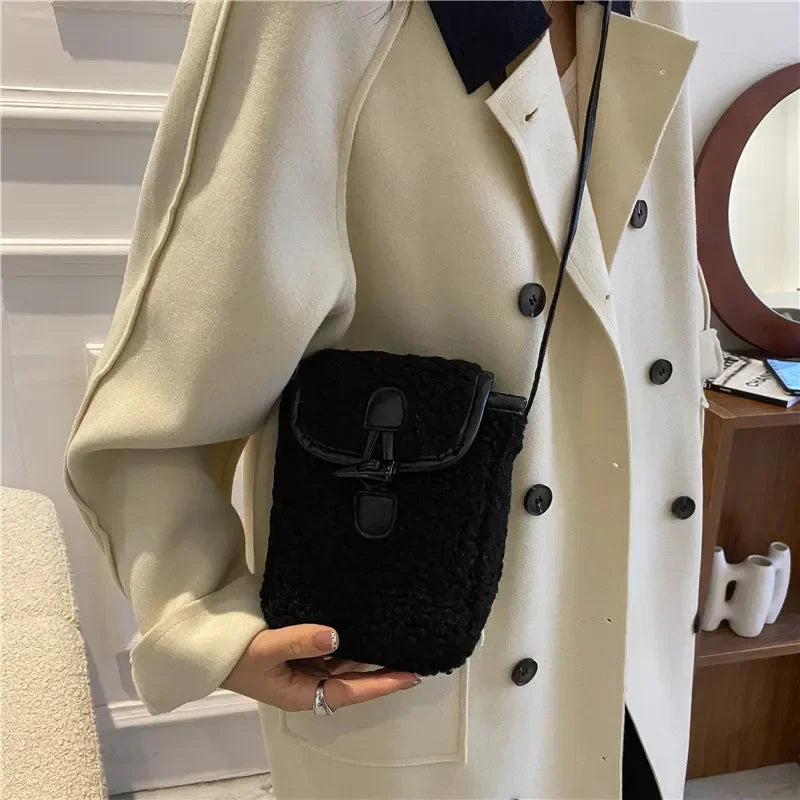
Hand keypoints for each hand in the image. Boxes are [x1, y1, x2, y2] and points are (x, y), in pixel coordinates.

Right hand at [221, 625, 420, 711]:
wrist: (207, 648)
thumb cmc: (236, 655)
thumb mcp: (266, 649)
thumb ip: (301, 640)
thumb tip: (337, 635)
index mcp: (302, 693)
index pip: (351, 691)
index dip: (381, 684)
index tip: (410, 676)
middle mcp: (308, 682)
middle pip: (352, 680)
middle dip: (381, 672)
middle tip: (413, 656)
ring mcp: (303, 667)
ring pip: (344, 664)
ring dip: (367, 656)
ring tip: (396, 641)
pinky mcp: (299, 651)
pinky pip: (330, 650)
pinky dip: (349, 643)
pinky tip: (364, 628)